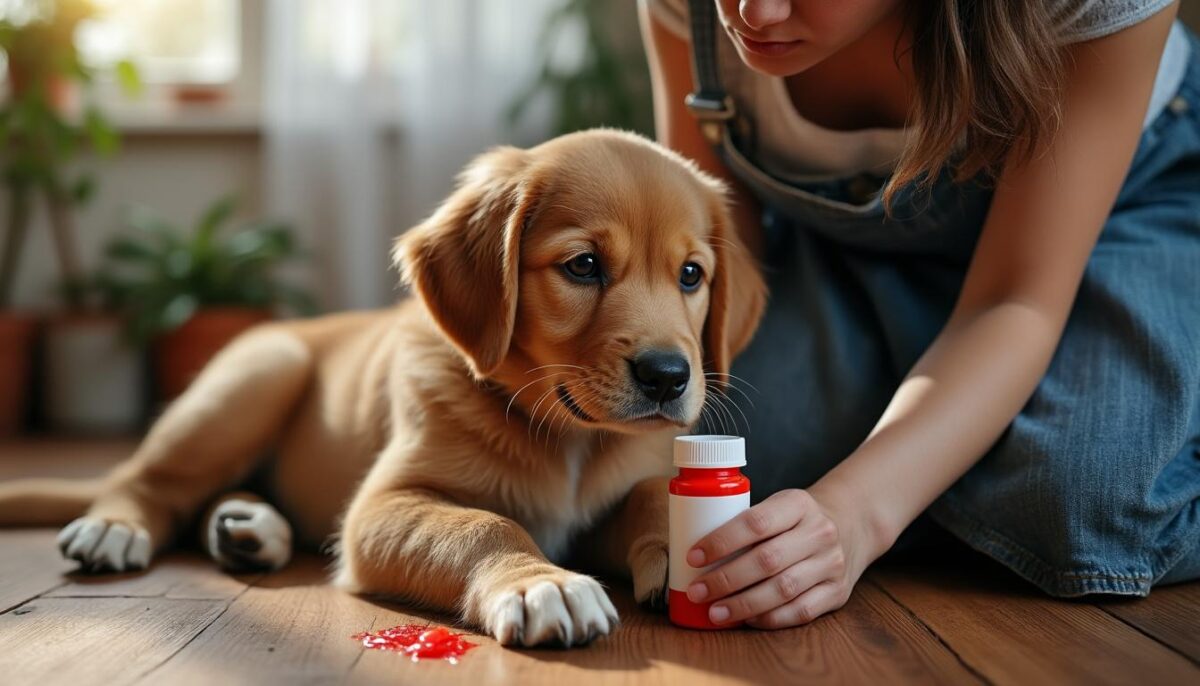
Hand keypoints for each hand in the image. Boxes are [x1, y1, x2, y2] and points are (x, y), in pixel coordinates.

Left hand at [683, 488, 869, 628]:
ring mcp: (832, 563)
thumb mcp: (778, 505)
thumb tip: (694, 555)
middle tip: (697, 591)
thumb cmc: (795, 519)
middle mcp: (819, 532)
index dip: (721, 542)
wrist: (851, 525)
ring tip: (714, 612)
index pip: (755, 522)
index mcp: (798, 503)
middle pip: (767, 560)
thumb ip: (747, 523)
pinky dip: (770, 618)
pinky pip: (800, 611)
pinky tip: (746, 620)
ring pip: (783, 589)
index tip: (693, 557)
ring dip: (743, 605)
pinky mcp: (838, 592)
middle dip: (726, 579)